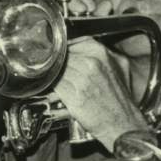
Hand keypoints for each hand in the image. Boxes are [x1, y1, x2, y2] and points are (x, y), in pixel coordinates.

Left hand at [43, 0, 144, 150]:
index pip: (72, 39)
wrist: (122, 122)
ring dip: (46, 69)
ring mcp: (82, 79)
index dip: (59, 42)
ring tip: (38, 69)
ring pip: (55, 68)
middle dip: (50, 55)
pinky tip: (42, 83)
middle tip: (38, 56)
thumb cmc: (120, 97)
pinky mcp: (73, 95)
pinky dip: (46, 83)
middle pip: (61, 53)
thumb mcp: (120, 66)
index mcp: (101, 53)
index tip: (50, 43)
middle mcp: (91, 63)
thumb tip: (84, 44)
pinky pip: (53, 84)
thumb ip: (103, 52)